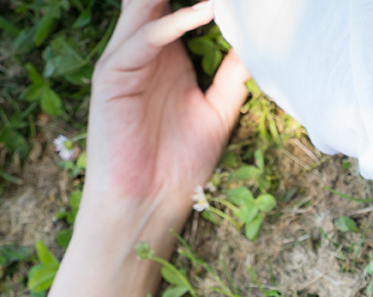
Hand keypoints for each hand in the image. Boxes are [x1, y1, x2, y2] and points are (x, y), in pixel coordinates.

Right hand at [83, 0, 249, 244]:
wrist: (148, 200)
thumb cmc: (180, 162)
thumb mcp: (218, 111)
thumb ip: (234, 75)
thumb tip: (259, 43)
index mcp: (168, 55)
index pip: (182, 6)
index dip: (208, 0)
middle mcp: (145, 50)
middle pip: (158, 0)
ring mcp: (126, 59)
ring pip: (145, 7)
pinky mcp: (112, 74)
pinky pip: (145, 39)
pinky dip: (173, 23)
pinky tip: (204, 12)